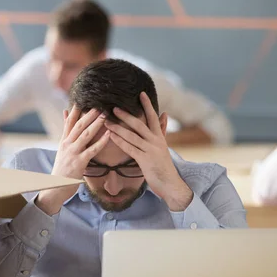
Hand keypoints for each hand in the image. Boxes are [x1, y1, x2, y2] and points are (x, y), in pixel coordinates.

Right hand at [36, 107, 109, 214]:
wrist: (55, 187)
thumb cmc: (62, 168)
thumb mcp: (62, 148)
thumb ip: (66, 131)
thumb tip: (66, 112)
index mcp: (64, 140)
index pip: (70, 121)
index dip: (77, 110)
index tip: (84, 98)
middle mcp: (67, 144)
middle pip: (78, 125)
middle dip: (89, 114)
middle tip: (100, 103)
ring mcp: (73, 153)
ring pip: (85, 135)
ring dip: (95, 124)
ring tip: (105, 114)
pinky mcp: (79, 162)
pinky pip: (92, 150)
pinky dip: (101, 141)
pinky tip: (109, 135)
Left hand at [105, 92, 193, 211]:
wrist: (170, 183)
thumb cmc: (164, 165)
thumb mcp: (163, 145)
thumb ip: (161, 130)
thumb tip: (164, 113)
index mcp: (159, 137)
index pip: (153, 117)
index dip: (147, 105)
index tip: (141, 93)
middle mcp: (155, 141)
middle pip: (139, 124)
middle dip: (126, 115)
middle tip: (113, 107)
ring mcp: (150, 150)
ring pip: (132, 136)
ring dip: (118, 128)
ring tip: (106, 121)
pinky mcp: (145, 160)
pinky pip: (130, 149)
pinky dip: (120, 142)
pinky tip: (111, 136)